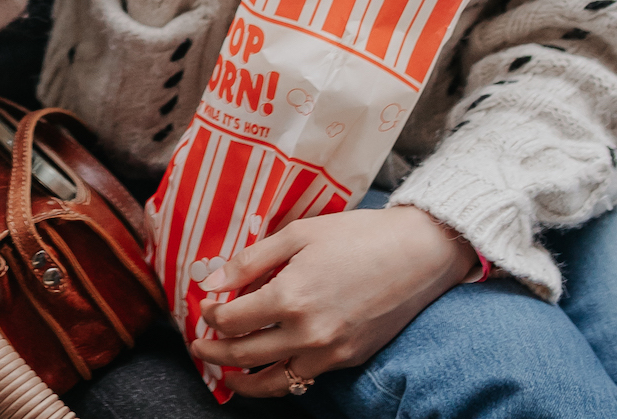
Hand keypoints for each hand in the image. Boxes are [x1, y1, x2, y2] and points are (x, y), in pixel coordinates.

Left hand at [191, 205, 477, 397]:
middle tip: (198, 347)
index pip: (231, 320)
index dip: (210, 316)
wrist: (418, 254)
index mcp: (289, 296)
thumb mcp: (297, 235)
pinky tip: (267, 371)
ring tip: (224, 373)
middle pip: (244, 355)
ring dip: (242, 380)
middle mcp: (307, 332)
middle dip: (213, 352)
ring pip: (273, 381)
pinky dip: (279, 380)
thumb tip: (211, 283)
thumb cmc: (357, 236)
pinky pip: (303, 379)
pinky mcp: (349, 359)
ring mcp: (330, 351)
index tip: (205, 309)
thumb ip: (249, 262)